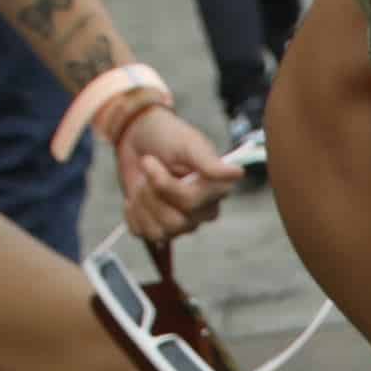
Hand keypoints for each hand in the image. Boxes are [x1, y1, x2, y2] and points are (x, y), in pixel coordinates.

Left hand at [115, 105, 242, 242]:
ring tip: (142, 182)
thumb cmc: (168, 136)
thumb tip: (237, 174)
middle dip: (151, 193)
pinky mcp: (159, 227)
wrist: (138, 136)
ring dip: (142, 203)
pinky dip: (132, 214)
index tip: (149, 161)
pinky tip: (135, 197)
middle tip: (146, 166)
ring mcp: (181, 223)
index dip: (164, 185)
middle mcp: (202, 212)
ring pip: (160, 232)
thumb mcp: (188, 144)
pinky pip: (143, 234)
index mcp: (215, 191)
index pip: (190, 203)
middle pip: (175, 222)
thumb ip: (210, 162)